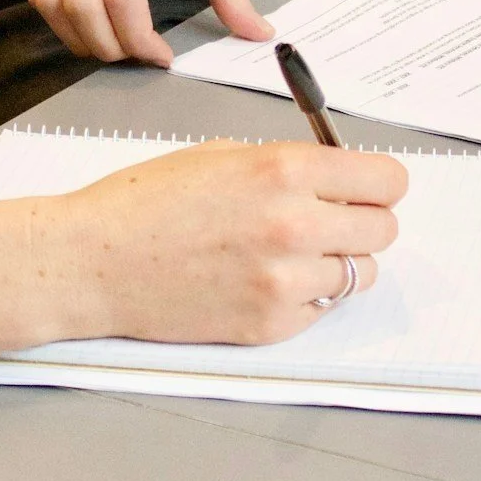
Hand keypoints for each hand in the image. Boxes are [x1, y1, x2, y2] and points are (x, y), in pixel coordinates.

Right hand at [0, 141, 407, 360]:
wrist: (92, 261)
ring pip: (359, 275)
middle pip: (383, 230)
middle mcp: (295, 225)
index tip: (366, 189)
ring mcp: (284, 281)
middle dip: (360, 222)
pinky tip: (260, 281)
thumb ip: (287, 165)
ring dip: (335, 263)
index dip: (377, 184)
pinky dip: (303, 298)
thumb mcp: (221, 155)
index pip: (387, 182)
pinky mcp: (270, 324)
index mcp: (284, 170)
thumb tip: (338, 178)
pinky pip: (320, 310)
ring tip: (289, 254)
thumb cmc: (144, 203)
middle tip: (328, 222)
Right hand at [30, 0, 274, 64]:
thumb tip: (255, 32)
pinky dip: (58, 16)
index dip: (138, 39)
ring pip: (52, 1)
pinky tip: (88, 20)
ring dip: (78, 38)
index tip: (160, 54)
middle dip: (109, 48)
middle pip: (83, 6)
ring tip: (110, 43)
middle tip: (135, 54)